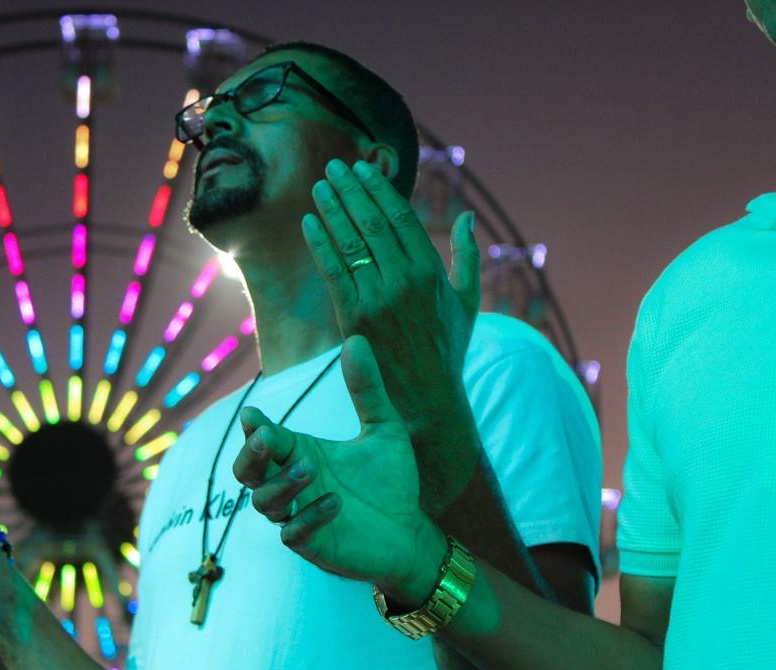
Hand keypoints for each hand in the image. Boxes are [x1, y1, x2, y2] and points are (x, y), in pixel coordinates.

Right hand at [232, 335, 446, 605]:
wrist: (411, 532)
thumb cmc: (391, 482)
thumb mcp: (384, 429)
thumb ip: (367, 388)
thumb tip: (356, 338)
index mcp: (300, 452)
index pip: (263, 438)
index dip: (253, 428)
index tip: (254, 416)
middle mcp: (291, 484)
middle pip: (246, 472)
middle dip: (248, 456)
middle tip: (265, 439)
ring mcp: (297, 514)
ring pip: (263, 502)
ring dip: (282, 483)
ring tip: (310, 467)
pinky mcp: (312, 545)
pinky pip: (293, 533)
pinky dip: (308, 517)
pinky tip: (335, 502)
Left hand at [302, 159, 481, 435]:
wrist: (426, 397)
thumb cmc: (447, 348)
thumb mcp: (466, 300)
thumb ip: (466, 256)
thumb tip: (466, 218)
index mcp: (432, 271)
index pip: (400, 218)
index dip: (379, 190)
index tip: (363, 169)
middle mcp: (404, 280)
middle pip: (371, 223)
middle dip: (351, 191)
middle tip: (334, 167)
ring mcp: (376, 298)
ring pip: (350, 243)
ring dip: (331, 210)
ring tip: (318, 186)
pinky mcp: (353, 317)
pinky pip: (332, 272)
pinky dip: (319, 244)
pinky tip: (308, 222)